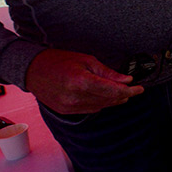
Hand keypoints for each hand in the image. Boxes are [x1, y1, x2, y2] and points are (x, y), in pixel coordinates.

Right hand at [25, 48, 143, 114]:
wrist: (31, 70)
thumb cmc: (58, 60)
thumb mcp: (86, 60)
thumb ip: (107, 72)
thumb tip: (126, 80)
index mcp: (81, 81)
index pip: (113, 90)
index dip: (130, 91)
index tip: (140, 88)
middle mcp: (75, 97)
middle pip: (109, 100)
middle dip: (124, 95)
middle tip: (134, 89)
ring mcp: (70, 106)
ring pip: (101, 106)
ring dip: (114, 100)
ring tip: (122, 93)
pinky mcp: (66, 111)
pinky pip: (91, 109)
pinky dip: (101, 103)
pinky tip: (105, 96)